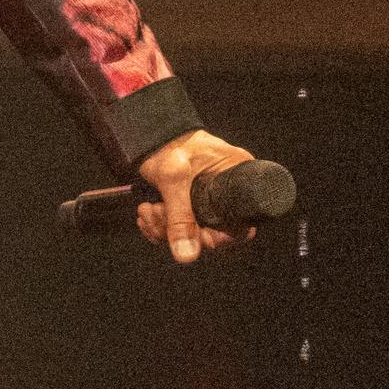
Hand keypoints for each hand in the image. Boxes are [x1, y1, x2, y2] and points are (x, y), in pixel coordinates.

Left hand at [134, 129, 255, 264]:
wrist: (146, 133)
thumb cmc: (167, 143)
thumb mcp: (173, 178)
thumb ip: (179, 217)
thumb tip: (187, 256)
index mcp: (238, 177)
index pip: (241, 226)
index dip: (217, 239)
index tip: (192, 234)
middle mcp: (228, 192)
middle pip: (213, 234)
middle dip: (179, 231)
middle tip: (156, 213)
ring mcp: (208, 200)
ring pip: (191, 235)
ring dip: (164, 229)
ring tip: (148, 209)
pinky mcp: (190, 204)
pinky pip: (178, 230)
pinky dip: (160, 226)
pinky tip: (147, 213)